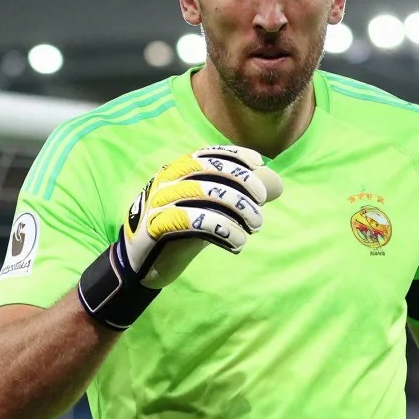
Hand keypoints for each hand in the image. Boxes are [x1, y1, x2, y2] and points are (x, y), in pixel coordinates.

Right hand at [120, 145, 282, 286]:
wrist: (142, 264)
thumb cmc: (179, 232)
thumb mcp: (208, 209)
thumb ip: (236, 194)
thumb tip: (276, 183)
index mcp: (176, 171)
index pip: (208, 154)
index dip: (235, 155)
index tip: (258, 163)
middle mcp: (166, 181)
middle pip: (210, 171)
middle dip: (242, 183)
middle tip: (261, 204)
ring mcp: (158, 203)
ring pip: (204, 193)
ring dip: (237, 208)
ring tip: (254, 227)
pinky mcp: (155, 227)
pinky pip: (193, 220)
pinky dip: (222, 229)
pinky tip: (237, 242)